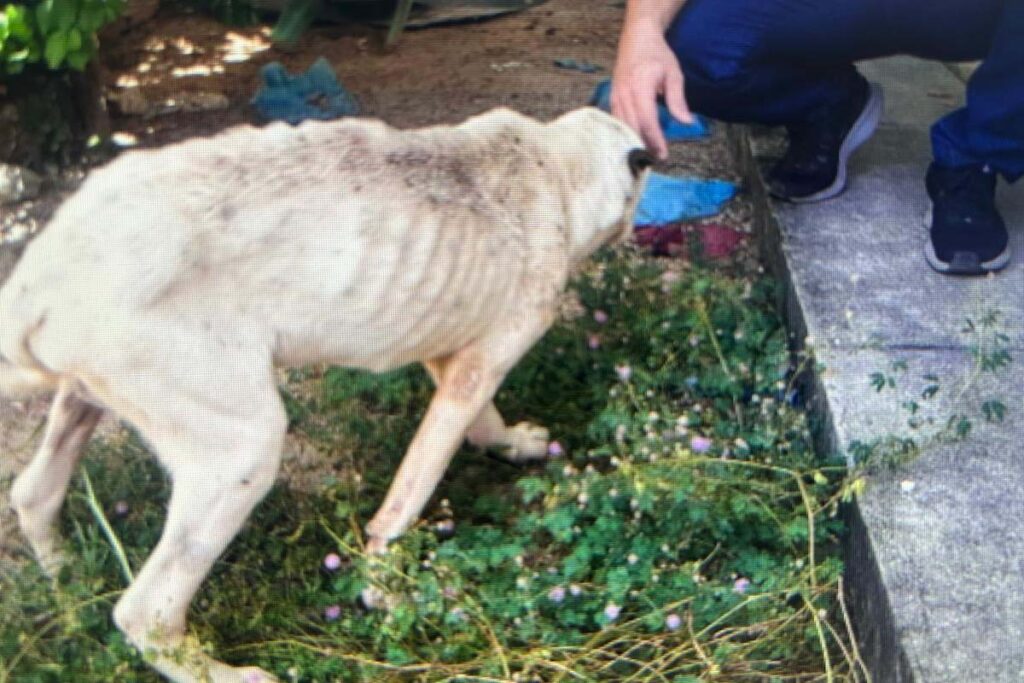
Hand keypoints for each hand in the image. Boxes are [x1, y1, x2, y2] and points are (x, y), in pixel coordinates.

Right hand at [611, 22, 692, 160]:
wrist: (636, 39)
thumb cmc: (657, 55)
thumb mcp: (673, 74)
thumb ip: (678, 100)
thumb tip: (687, 122)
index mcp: (640, 86)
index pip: (647, 120)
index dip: (655, 140)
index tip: (663, 154)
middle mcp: (624, 93)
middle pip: (632, 127)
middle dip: (644, 146)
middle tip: (656, 161)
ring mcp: (615, 97)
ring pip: (622, 127)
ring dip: (633, 142)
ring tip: (646, 156)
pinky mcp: (612, 100)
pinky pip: (616, 122)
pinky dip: (625, 134)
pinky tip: (634, 143)